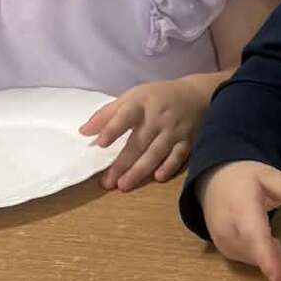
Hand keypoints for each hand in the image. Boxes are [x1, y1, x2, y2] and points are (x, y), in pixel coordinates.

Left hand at [81, 79, 207, 192]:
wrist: (196, 95)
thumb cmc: (157, 97)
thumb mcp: (132, 96)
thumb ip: (108, 113)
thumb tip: (84, 131)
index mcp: (141, 103)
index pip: (125, 116)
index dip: (113, 129)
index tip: (101, 143)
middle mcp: (158, 117)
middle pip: (139, 142)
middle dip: (123, 163)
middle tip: (107, 182)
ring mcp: (174, 130)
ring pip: (156, 152)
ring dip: (140, 170)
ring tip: (124, 185)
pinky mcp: (188, 140)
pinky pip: (178, 156)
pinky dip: (169, 166)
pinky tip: (158, 177)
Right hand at [198, 161, 280, 280]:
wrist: (212, 185)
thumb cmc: (240, 180)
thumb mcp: (266, 175)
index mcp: (241, 211)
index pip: (254, 237)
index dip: (266, 258)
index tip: (276, 278)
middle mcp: (230, 234)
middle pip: (263, 255)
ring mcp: (228, 247)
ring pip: (261, 262)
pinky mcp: (231, 254)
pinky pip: (257, 261)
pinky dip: (274, 257)